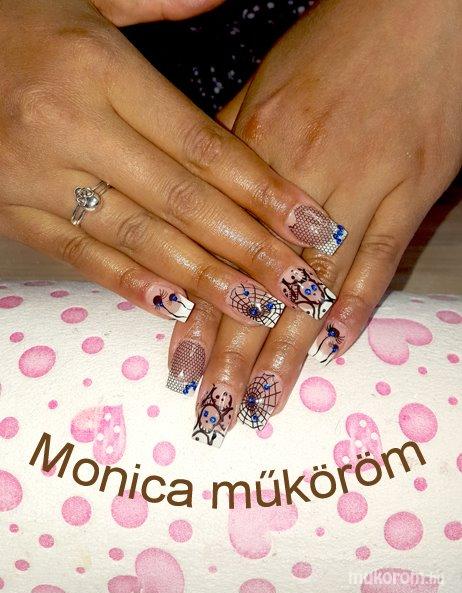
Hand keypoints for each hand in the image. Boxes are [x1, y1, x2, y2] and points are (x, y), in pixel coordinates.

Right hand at [0, 0, 343, 327]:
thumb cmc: (12, 20)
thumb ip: (160, 0)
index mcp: (98, 69)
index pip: (202, 143)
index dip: (262, 189)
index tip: (311, 225)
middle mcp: (71, 126)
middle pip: (181, 199)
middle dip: (248, 247)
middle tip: (299, 284)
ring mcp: (37, 176)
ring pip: (137, 237)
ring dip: (202, 278)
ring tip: (254, 308)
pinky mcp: (12, 212)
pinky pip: (79, 256)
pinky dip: (130, 284)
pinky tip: (176, 308)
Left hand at [169, 0, 461, 439]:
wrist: (412, 15)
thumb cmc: (330, 51)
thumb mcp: (259, 94)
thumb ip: (225, 161)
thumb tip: (198, 217)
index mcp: (252, 159)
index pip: (216, 258)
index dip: (198, 318)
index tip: (183, 370)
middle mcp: (299, 184)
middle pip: (259, 286)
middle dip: (236, 356)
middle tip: (216, 412)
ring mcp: (359, 189)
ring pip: (315, 286)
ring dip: (289, 348)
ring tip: (266, 400)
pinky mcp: (409, 193)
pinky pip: (380, 259)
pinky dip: (360, 304)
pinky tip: (336, 349)